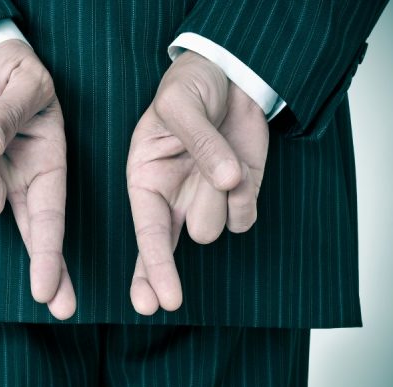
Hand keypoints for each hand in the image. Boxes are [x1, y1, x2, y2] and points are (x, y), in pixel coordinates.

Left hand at [0, 40, 74, 319]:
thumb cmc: (11, 72)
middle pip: (23, 231)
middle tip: (34, 266)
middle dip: (40, 266)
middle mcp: (19, 184)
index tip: (52, 295)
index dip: (52, 258)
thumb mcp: (27, 81)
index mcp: (49, 167)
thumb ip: (12, 111)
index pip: (53, 219)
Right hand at [126, 51, 269, 314]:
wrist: (231, 76)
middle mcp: (172, 200)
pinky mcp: (239, 200)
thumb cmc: (191, 87)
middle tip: (165, 300)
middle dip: (174, 262)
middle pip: (185, 238)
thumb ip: (199, 140)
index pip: (146, 232)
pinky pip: (246, 217)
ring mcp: (207, 203)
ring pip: (218, 227)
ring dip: (223, 194)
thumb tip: (226, 181)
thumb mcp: (181, 103)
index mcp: (144, 180)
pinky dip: (248, 194)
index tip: (155, 303)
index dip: (151, 269)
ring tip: (218, 155)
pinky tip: (238, 165)